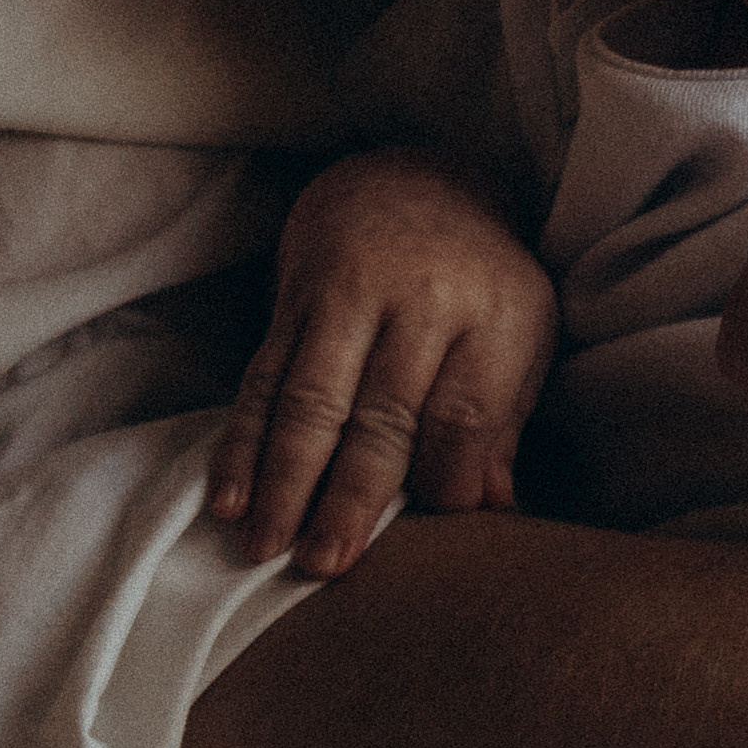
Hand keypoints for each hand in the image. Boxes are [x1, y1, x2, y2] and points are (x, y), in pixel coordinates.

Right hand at [209, 148, 559, 574]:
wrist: (412, 182)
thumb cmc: (476, 283)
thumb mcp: (519, 334)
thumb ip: (501, 422)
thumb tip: (491, 510)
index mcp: (494, 311)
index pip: (465, 413)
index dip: (444, 482)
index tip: (426, 536)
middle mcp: (422, 298)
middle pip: (384, 411)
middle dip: (351, 495)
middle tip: (325, 564)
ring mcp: (352, 295)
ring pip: (311, 398)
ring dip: (284, 479)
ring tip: (265, 546)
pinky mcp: (296, 299)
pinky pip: (262, 378)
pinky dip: (241, 444)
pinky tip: (227, 499)